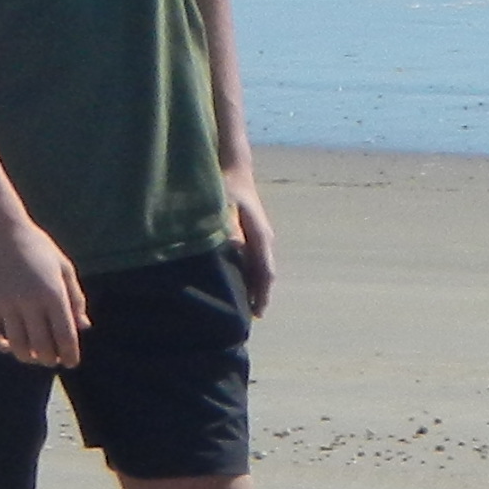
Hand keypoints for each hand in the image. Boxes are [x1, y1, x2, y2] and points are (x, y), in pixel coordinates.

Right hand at [0, 217, 87, 368]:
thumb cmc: (38, 248)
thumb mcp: (64, 269)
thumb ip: (76, 298)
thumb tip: (84, 327)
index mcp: (54, 294)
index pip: (65, 335)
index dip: (70, 354)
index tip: (70, 363)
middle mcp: (30, 301)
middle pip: (42, 345)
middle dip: (49, 358)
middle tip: (52, 360)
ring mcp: (5, 302)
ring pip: (17, 344)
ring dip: (27, 356)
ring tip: (33, 356)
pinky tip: (8, 345)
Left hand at [225, 173, 278, 314]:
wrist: (233, 169)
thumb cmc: (224, 187)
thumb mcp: (224, 207)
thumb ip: (228, 231)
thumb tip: (234, 253)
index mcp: (260, 237)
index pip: (264, 272)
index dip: (261, 294)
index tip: (257, 314)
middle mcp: (264, 239)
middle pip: (264, 274)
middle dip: (259, 295)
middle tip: (249, 319)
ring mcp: (260, 237)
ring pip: (259, 269)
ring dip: (253, 286)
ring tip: (245, 306)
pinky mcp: (252, 235)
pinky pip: (253, 261)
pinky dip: (247, 275)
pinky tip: (237, 283)